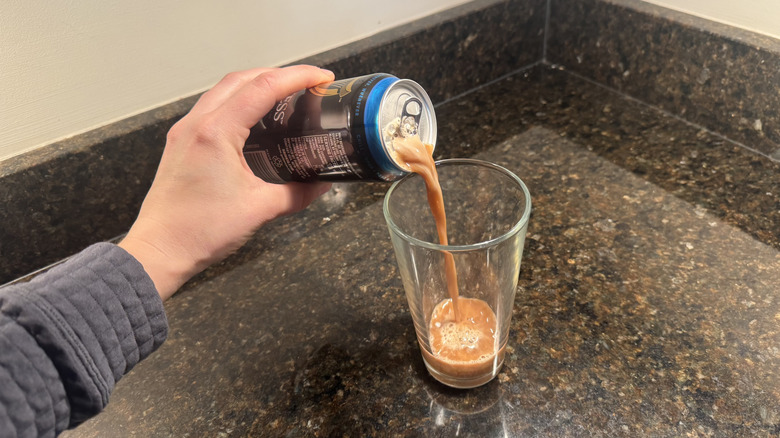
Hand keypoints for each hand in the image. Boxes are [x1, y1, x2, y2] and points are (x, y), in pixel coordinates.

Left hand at [119, 65, 334, 299]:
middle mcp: (197, 123)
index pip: (263, 88)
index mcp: (216, 132)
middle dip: (277, 74)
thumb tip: (322, 185)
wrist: (159, 250)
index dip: (297, 77)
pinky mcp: (181, 143)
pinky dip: (237, 102)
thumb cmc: (202, 231)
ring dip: (255, 84)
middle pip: (241, 79)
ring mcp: (185, 131)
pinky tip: (254, 118)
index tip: (323, 77)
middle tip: (307, 84)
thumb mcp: (259, 210)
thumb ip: (297, 194)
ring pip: (223, 90)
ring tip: (285, 95)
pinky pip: (211, 108)